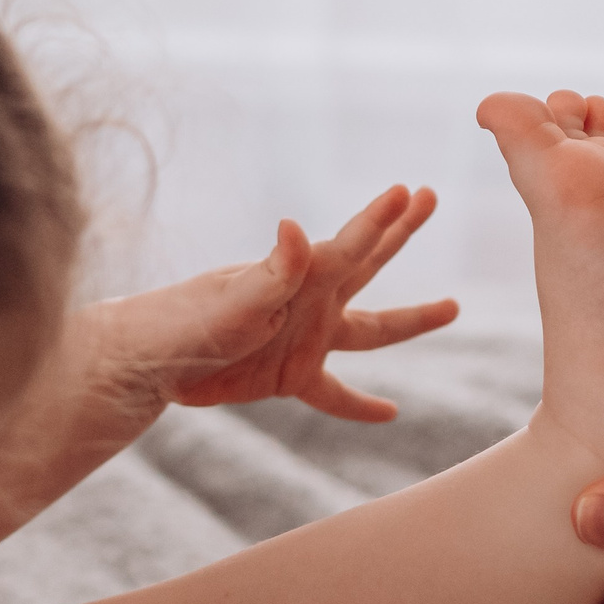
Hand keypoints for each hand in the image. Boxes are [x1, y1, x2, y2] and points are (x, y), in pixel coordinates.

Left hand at [109, 183, 458, 422]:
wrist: (152, 360)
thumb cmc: (187, 320)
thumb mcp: (235, 299)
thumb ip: (273, 271)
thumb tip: (293, 226)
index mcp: (301, 278)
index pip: (353, 245)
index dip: (383, 220)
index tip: (412, 191)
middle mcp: (312, 302)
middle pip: (369, 264)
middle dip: (400, 231)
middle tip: (430, 196)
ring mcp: (306, 338)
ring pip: (371, 330)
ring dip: (410, 321)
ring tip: (451, 307)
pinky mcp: (292, 375)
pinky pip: (337, 393)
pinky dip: (362, 405)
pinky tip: (390, 413)